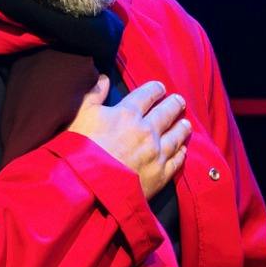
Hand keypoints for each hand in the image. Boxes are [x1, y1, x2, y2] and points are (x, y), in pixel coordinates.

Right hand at [72, 76, 192, 195]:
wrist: (88, 187)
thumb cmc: (79, 150)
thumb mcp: (79, 116)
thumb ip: (92, 95)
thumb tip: (103, 78)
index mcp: (128, 113)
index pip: (147, 95)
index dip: (155, 89)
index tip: (160, 88)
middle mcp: (147, 131)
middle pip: (167, 113)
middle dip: (174, 104)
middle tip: (180, 101)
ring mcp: (156, 153)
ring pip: (176, 136)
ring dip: (182, 127)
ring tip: (186, 124)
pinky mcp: (161, 175)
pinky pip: (177, 160)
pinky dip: (181, 153)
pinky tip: (183, 150)